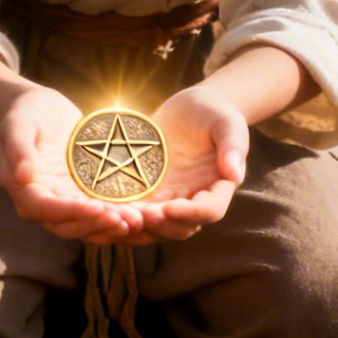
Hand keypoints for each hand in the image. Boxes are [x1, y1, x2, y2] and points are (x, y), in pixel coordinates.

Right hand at [0, 86, 141, 244]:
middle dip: (95, 225)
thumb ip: (19, 150)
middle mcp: (43, 200)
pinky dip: (113, 218)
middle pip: (66, 224)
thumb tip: (21, 178)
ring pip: (83, 224)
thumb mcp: (18, 124)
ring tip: (134, 223)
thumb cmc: (26, 113)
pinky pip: (96, 213)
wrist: (41, 109)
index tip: (98, 209)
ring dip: (107, 228)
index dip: (70, 212)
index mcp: (23, 187)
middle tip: (123, 220)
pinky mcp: (79, 194)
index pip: (44, 208)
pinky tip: (136, 216)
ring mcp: (63, 199)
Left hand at [125, 86, 248, 243]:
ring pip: (154, 227)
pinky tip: (103, 208)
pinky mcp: (147, 192)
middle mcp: (193, 200)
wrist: (191, 109)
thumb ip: (232, 146)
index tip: (170, 208)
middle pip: (180, 227)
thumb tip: (235, 174)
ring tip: (119, 216)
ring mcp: (169, 199)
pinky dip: (121, 215)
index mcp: (218, 188)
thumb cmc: (214, 114)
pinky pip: (134, 211)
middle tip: (140, 214)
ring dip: (137, 226)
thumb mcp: (227, 123)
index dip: (190, 213)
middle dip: (160, 225)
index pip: (209, 211)